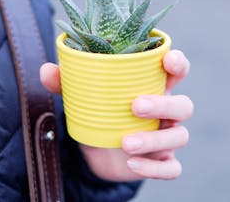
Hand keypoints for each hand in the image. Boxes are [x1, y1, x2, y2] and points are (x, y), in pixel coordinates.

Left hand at [40, 50, 192, 180]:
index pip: (176, 70)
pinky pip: (172, 168)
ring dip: (154, 140)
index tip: (167, 60)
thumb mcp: (84, 98)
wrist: (98, 152)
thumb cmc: (99, 115)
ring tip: (125, 143)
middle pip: (183, 104)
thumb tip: (46, 70)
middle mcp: (166, 111)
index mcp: (153, 87)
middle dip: (163, 104)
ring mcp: (167, 138)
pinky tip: (131, 163)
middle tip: (135, 106)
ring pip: (179, 136)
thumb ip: (68, 83)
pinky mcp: (162, 162)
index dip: (177, 62)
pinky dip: (154, 168)